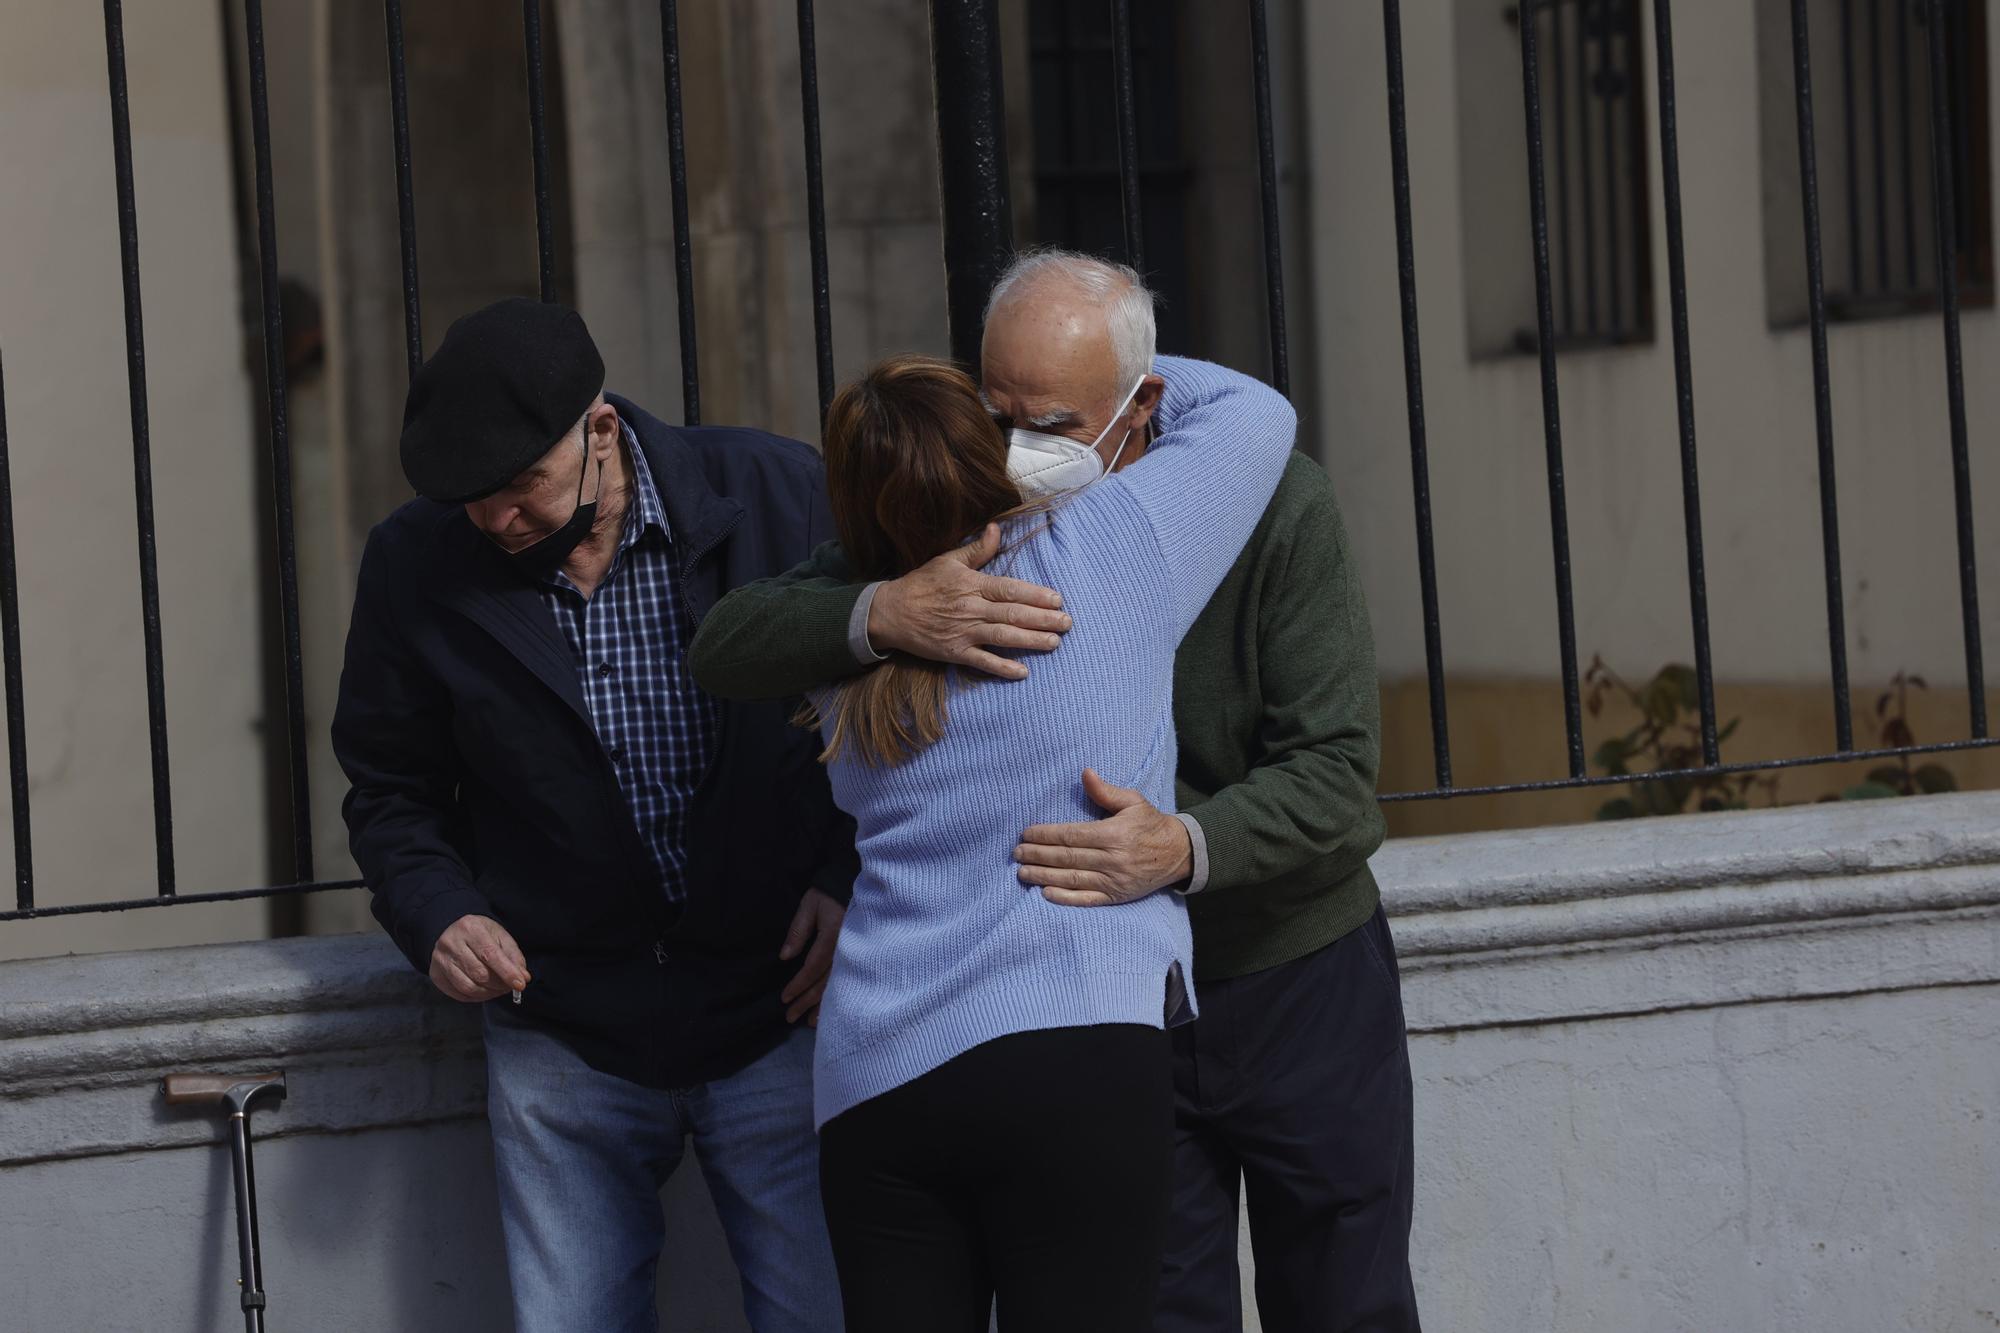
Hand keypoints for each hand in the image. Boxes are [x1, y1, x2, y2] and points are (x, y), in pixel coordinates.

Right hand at [428, 914, 530, 1002]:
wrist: (453, 932)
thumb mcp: (500, 937)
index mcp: (470, 928)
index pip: (490, 954)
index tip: (520, 984)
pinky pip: (459, 994)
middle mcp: (451, 942)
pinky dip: (476, 997)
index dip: (507, 972)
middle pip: (479, 973)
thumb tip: (523, 977)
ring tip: (498, 989)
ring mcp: (440, 959)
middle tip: (510, 986)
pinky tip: (484, 991)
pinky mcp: (435, 974)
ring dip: (488, 993)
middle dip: (499, 984)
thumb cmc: (481, 935)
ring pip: (468, 986)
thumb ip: (513, 956)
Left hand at [779, 888, 845, 1025]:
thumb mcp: (809, 906)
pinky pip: (847, 982)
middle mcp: (846, 950)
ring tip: (808, 1022)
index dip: (798, 984)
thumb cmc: (828, 895)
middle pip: (825, 982)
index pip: (813, 966)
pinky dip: (837, 999)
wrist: (854, 885)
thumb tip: (785, 957)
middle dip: (806, 1002)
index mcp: (833, 936)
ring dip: (822, 1006)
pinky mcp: (858, 958)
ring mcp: (854, 955)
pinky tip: (828, 1011)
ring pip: (837, 987)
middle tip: (790, 1017)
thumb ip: (798, 931)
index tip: (785, 998)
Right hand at [867, 524, 1071, 679]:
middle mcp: (971, 609)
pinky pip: (982, 662)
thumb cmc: (921, 584)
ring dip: (1031, 641)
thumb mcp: (948, 560)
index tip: (1057, 599)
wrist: (890, 612)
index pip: (1010, 589)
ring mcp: (963, 632)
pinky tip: (1022, 672)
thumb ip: (978, 549)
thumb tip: (997, 529)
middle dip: (1043, 619)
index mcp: (972, 584)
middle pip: (1013, 613)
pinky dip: (1002, 668)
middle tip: (1067, 623)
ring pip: (1003, 636)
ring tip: (1054, 643)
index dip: (1036, 595)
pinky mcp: (954, 652)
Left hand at [1015, 769, 1193, 907]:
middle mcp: (1112, 859)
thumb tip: (1085, 773)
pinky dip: (1065, 898)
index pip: (1071, 835)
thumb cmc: (1151, 823)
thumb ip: (1106, 791)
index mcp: (1114, 833)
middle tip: (1016, 853)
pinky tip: (1045, 894)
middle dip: (1038, 855)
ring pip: (1072, 879)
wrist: (1179, 853)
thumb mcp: (1133, 801)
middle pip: (1067, 857)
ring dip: (1043, 876)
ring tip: (1022, 872)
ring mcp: (1114, 880)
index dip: (1045, 835)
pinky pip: (1087, 899)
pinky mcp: (1116, 896)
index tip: (1025, 834)